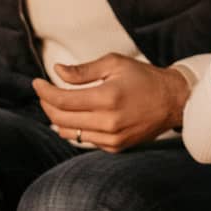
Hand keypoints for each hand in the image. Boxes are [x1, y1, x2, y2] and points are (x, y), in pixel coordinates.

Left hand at [32, 53, 190, 151]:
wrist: (173, 101)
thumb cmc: (145, 78)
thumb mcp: (115, 64)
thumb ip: (83, 70)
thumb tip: (57, 72)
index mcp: (108, 97)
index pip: (62, 100)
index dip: (44, 91)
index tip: (37, 83)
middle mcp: (108, 121)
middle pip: (60, 118)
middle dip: (47, 104)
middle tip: (45, 92)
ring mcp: (112, 138)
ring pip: (69, 132)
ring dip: (58, 118)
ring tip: (60, 104)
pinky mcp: (115, 146)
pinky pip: (84, 140)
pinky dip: (76, 127)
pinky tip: (80, 116)